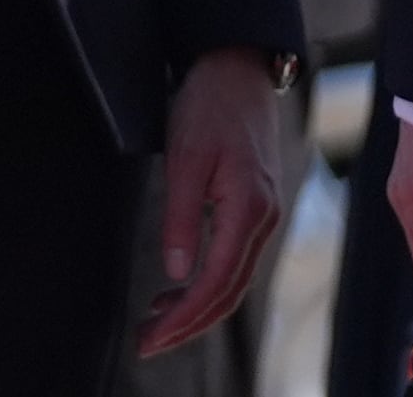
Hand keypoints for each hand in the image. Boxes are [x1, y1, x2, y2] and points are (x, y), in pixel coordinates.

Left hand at [137, 46, 289, 356]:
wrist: (239, 69)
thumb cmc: (211, 105)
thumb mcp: (185, 157)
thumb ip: (181, 218)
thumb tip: (175, 273)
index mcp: (248, 207)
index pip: (216, 282)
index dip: (184, 317)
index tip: (152, 337)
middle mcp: (264, 217)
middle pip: (230, 291)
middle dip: (189, 324)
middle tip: (148, 343)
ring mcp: (264, 214)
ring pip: (234, 280)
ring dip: (197, 307)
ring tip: (156, 321)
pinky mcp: (256, 207)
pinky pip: (235, 260)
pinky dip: (208, 284)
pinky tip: (178, 287)